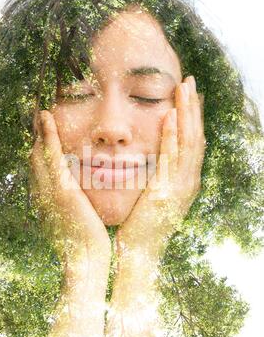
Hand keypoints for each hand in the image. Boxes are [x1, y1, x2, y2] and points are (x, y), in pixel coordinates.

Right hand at [29, 109, 110, 263]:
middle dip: (37, 137)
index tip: (44, 134)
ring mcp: (50, 190)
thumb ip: (75, 207)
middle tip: (40, 117)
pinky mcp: (61, 190)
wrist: (86, 260)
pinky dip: (48, 136)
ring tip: (41, 112)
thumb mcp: (76, 222)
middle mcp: (43, 192)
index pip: (42, 169)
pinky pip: (52, 157)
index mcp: (48, 200)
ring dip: (40, 131)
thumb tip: (80, 199)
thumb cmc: (87, 244)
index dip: (41, 150)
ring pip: (40, 154)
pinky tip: (47, 119)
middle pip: (36, 158)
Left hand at [116, 75, 205, 257]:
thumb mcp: (155, 196)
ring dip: (186, 114)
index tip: (188, 95)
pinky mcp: (166, 193)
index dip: (192, 117)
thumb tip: (155, 159)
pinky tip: (170, 117)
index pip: (192, 142)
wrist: (140, 254)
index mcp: (185, 181)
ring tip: (184, 88)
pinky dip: (172, 137)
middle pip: (195, 136)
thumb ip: (159, 176)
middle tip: (190, 81)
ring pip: (188, 143)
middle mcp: (188, 181)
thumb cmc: (142, 225)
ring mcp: (180, 187)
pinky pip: (171, 160)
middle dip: (192, 108)